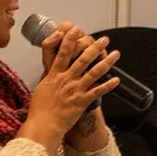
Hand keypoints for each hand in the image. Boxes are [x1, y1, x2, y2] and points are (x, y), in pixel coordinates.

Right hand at [21, 24, 118, 147]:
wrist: (44, 125)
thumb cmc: (39, 109)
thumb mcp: (41, 88)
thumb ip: (49, 78)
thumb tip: (51, 72)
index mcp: (55, 75)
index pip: (63, 53)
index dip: (70, 40)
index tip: (77, 30)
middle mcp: (66, 80)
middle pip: (82, 59)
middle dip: (94, 47)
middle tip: (103, 39)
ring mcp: (76, 90)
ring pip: (94, 72)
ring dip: (106, 62)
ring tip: (115, 54)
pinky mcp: (82, 101)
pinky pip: (98, 91)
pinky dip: (108, 85)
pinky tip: (117, 79)